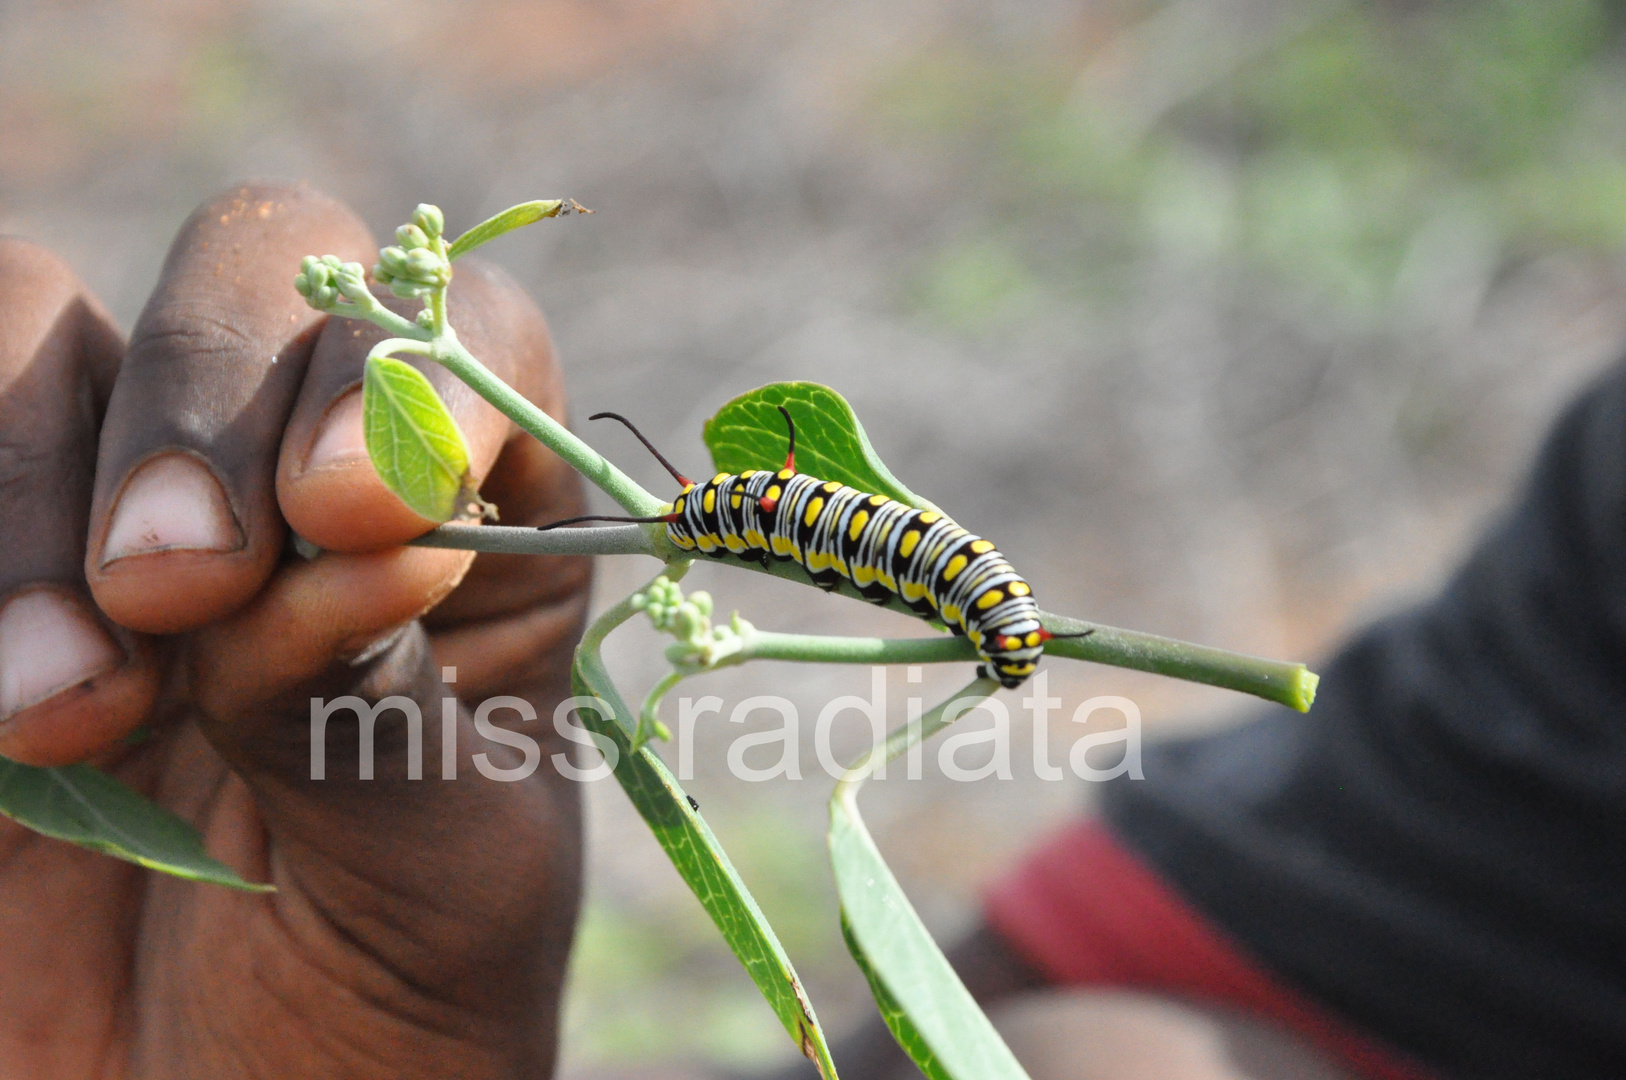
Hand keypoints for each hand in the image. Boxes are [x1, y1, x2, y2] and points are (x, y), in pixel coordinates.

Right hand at [0, 183, 589, 1077]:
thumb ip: (386, 699)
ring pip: (36, 325)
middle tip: (175, 590)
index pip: (462, 339)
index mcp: (473, 537)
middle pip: (255, 267)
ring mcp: (104, 519)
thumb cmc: (380, 1017)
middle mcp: (297, 490)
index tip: (352, 513)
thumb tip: (358, 522)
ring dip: (31, 486)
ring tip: (62, 711)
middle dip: (205, 396)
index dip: (409, 377)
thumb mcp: (441, 879)